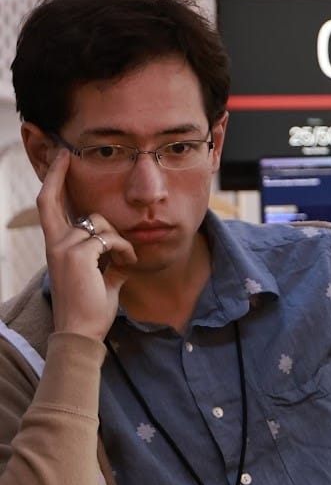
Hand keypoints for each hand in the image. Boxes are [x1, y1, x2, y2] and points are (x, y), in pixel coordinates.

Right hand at [35, 150, 135, 338]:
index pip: (49, 206)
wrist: (82, 330)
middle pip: (61, 202)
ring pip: (100, 224)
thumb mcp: (101, 276)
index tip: (62, 158)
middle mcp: (54, 243)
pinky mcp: (77, 255)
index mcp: (57, 246)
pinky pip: (110, 240)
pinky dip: (125, 251)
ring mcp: (63, 247)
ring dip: (120, 241)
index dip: (55, 180)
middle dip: (61, 174)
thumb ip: (106, 259)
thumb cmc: (91, 307)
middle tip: (67, 153)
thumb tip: (122, 252)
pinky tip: (126, 265)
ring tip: (125, 261)